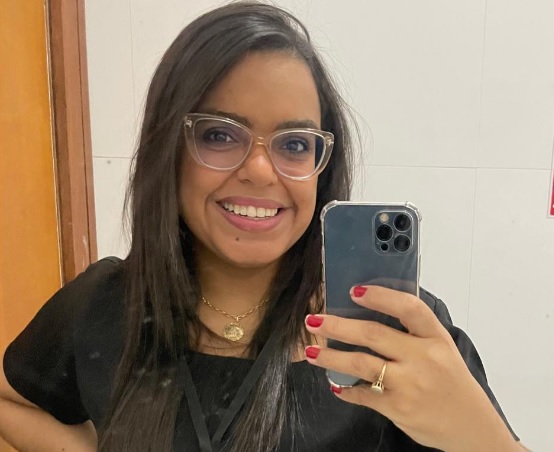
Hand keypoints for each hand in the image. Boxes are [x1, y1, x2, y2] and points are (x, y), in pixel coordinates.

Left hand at [304, 285, 517, 451]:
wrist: (471, 428)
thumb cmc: (451, 382)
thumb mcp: (441, 349)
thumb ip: (413, 332)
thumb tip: (367, 311)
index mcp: (436, 337)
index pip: (409, 308)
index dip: (381, 296)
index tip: (354, 290)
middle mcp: (424, 357)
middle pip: (373, 334)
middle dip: (337, 326)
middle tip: (313, 320)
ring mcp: (409, 384)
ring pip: (360, 363)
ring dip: (330, 356)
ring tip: (311, 351)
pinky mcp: (397, 407)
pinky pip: (362, 393)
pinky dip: (345, 388)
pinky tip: (335, 383)